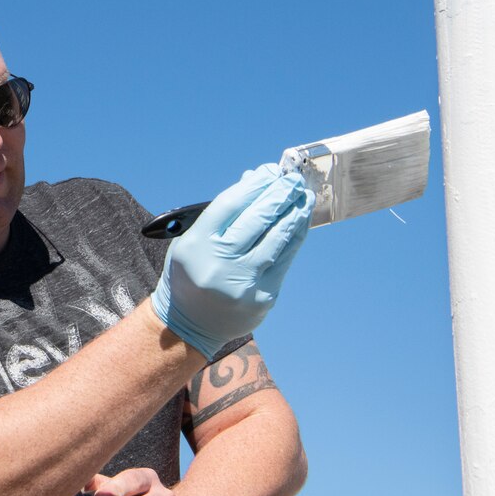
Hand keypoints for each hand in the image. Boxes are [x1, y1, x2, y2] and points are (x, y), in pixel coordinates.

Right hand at [150, 163, 313, 358]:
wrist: (190, 324)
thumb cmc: (193, 273)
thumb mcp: (193, 240)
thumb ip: (221, 213)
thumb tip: (255, 179)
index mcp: (197, 244)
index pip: (230, 205)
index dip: (254, 185)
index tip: (270, 171)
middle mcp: (219, 263)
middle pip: (257, 220)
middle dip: (280, 195)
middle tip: (293, 179)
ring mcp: (243, 283)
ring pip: (277, 239)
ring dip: (295, 214)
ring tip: (305, 196)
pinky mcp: (263, 298)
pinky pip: (285, 261)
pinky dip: (295, 238)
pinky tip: (301, 223)